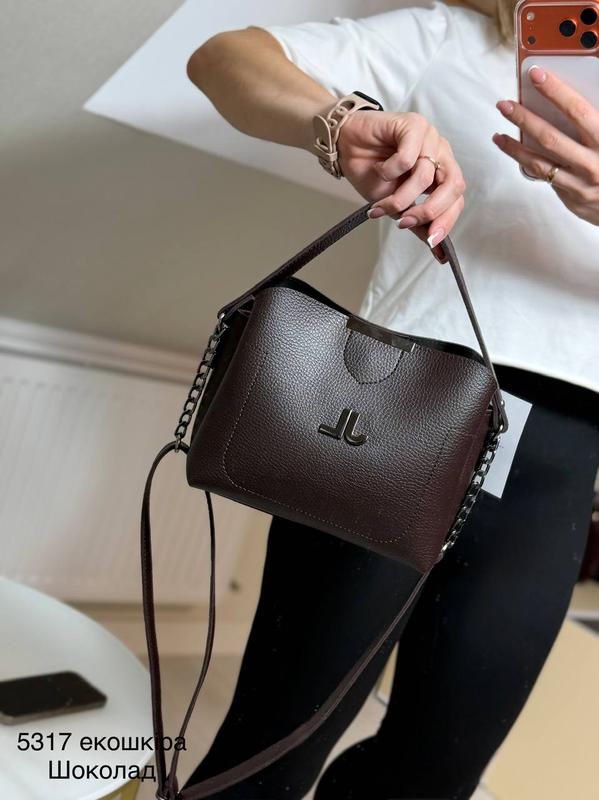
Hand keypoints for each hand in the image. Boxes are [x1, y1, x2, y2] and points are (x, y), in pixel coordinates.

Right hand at [337, 110, 465, 259]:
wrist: (345, 147)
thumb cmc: (371, 173)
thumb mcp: (396, 206)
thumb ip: (418, 224)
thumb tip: (438, 251)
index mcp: (441, 173)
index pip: (456, 200)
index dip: (446, 221)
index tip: (431, 240)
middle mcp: (440, 154)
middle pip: (453, 186)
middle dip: (428, 210)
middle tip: (404, 221)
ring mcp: (429, 138)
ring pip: (424, 176)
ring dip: (399, 197)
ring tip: (380, 202)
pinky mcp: (413, 125)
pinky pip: (408, 158)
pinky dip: (390, 171)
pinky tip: (380, 170)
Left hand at [493, 64, 598, 225]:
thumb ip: (595, 120)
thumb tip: (568, 98)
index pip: (577, 111)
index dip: (556, 91)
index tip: (536, 74)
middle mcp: (593, 163)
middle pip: (550, 138)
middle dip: (524, 119)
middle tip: (504, 105)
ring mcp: (580, 183)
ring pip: (539, 163)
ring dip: (515, 147)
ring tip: (498, 135)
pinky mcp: (571, 197)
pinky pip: (545, 177)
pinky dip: (527, 163)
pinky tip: (515, 152)